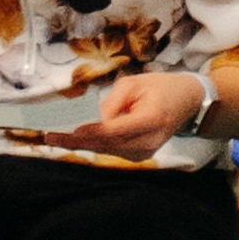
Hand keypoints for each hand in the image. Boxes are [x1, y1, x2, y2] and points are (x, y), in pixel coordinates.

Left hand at [47, 72, 208, 160]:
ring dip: (83, 144)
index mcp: (151, 120)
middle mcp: (149, 141)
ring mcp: (146, 152)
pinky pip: (114, 151)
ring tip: (57, 138)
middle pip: (108, 145)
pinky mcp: (141, 155)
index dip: (90, 132)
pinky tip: (77, 139)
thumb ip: (113, 101)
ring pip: (108, 150)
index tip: (68, 131)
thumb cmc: (160, 86)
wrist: (187, 101)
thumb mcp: (135, 83)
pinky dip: (96, 145)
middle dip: (78, 142)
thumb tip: (96, 119)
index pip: (115, 131)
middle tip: (51, 138)